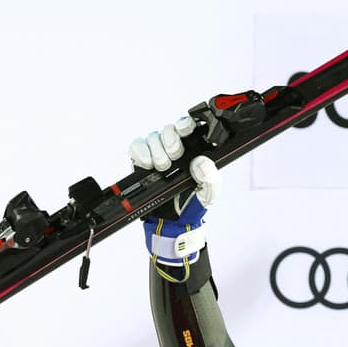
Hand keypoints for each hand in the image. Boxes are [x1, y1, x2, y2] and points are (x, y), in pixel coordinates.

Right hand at [129, 119, 221, 280]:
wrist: (173, 222)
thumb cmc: (192, 203)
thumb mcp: (209, 194)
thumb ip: (211, 178)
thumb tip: (201, 162)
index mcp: (193, 150)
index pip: (188, 127)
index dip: (185, 124)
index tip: (186, 130)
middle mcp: (174, 148)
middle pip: (168, 129)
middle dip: (170, 141)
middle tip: (173, 156)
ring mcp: (157, 153)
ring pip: (152, 136)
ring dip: (157, 150)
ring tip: (162, 166)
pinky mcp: (141, 161)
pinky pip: (137, 146)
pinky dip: (141, 151)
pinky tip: (147, 163)